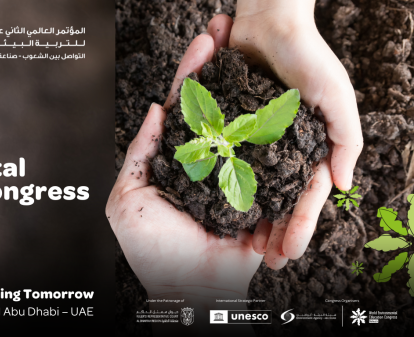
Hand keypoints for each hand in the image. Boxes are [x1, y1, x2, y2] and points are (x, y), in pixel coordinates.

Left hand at [107, 16, 260, 334]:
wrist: (187, 291)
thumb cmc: (150, 250)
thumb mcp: (127, 199)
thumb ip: (140, 154)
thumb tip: (155, 111)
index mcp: (177, 159)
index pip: (184, 109)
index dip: (191, 75)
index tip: (203, 44)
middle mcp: (207, 161)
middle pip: (217, 107)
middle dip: (222, 69)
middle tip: (226, 31)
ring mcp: (236, 176)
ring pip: (244, 124)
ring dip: (249, 86)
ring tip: (250, 48)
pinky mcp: (262, 196)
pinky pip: (273, 162)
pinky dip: (277, 132)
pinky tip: (276, 96)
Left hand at [226, 0, 362, 268]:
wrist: (270, 21)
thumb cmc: (308, 57)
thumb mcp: (337, 98)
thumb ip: (345, 139)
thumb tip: (344, 184)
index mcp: (309, 145)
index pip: (306, 194)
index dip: (300, 224)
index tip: (290, 251)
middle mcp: (282, 146)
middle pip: (278, 197)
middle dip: (274, 230)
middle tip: (267, 263)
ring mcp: (257, 138)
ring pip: (253, 186)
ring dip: (251, 218)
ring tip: (244, 249)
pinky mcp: (233, 125)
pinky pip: (228, 158)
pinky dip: (225, 183)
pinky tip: (220, 210)